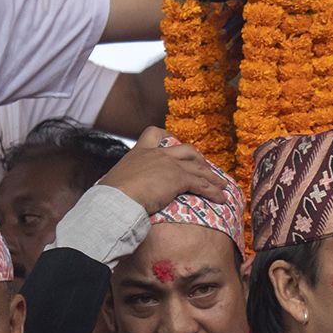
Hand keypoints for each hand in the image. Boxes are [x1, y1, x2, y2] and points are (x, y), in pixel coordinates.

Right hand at [98, 127, 229, 214]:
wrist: (115, 199)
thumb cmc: (110, 195)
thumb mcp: (114, 181)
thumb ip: (123, 181)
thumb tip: (114, 190)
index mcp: (139, 153)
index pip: (154, 133)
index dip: (167, 136)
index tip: (174, 140)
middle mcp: (157, 154)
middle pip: (186, 150)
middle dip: (199, 159)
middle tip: (206, 168)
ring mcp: (170, 165)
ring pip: (199, 169)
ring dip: (213, 178)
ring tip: (222, 185)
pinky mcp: (179, 178)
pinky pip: (202, 185)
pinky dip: (214, 192)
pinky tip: (221, 199)